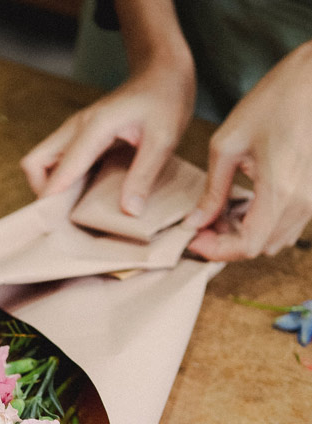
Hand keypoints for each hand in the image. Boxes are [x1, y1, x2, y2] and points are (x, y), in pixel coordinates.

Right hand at [20, 58, 195, 214]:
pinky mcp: (80, 137)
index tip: (54, 228)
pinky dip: (62, 182)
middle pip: (34, 164)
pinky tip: (83, 198)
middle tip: (65, 218)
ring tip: (73, 212)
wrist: (163, 72)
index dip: (52, 201)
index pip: (58, 170)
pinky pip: (57, 163)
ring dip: (52, 188)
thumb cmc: (165, 100)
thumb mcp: (164, 139)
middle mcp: (75, 128)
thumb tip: (129, 212)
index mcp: (93, 128)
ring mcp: (74, 132)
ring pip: (41, 163)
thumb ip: (144, 175)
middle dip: (43, 194)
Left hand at [187, 41, 311, 260]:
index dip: (217, 250)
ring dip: (245, 234)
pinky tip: (246, 202)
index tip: (195, 239)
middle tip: (203, 223)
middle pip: (261, 247)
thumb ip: (212, 190)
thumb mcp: (228, 144)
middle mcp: (304, 202)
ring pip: (275, 239)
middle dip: (227, 242)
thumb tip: (196, 221)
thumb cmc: (276, 99)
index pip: (247, 246)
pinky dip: (263, 222)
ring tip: (222, 211)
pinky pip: (289, 223)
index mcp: (281, 191)